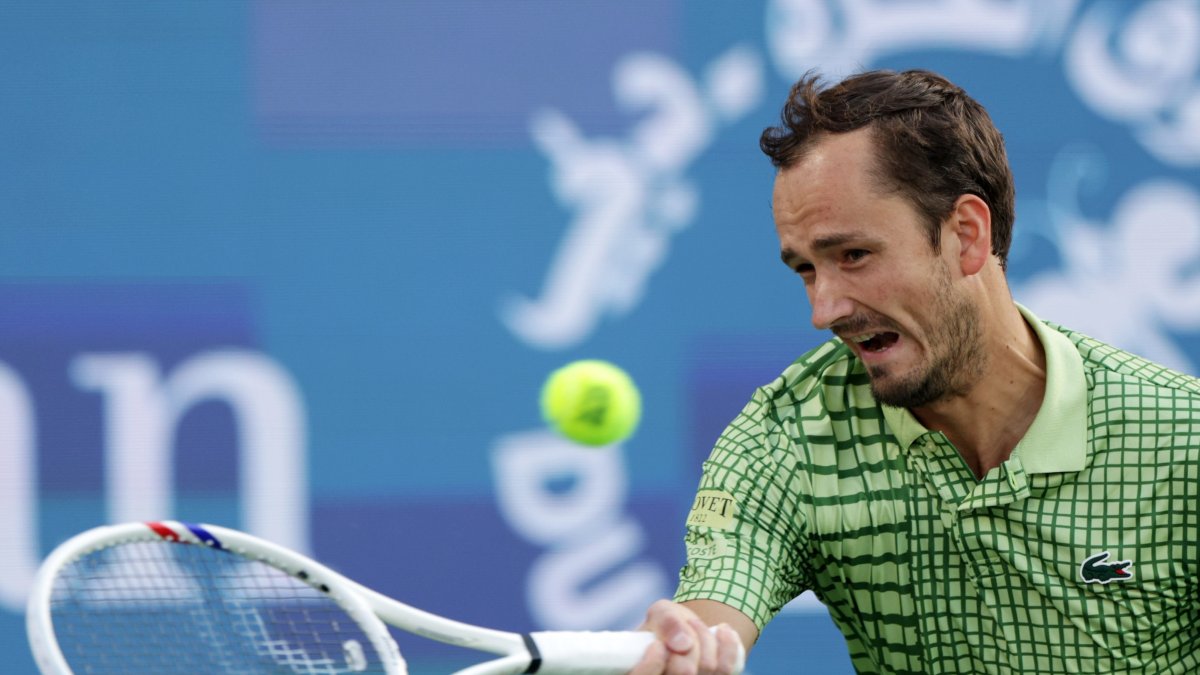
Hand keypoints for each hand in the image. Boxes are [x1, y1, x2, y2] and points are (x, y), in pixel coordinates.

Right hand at [629, 599, 743, 674]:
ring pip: (708, 666)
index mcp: (643, 672)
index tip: (657, 644)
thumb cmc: (670, 625)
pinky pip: (727, 668)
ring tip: (695, 626)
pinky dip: (727, 643)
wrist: (692, 632)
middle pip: (684, 671)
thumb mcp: (662, 613)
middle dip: (689, 639)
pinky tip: (722, 631)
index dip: (651, 664)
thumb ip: (666, 623)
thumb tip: (682, 644)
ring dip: (705, 637)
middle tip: (686, 625)